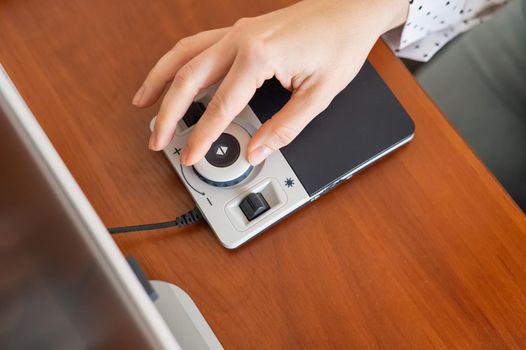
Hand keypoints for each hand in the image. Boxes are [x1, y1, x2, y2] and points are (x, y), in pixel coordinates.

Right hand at [133, 0, 407, 165]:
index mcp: (258, 56)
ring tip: (143, 104)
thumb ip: (284, 127)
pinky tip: (171, 75)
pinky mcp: (239, 30)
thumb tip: (257, 150)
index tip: (190, 156)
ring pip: (183, 55)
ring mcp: (236, 31)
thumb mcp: (319, 95)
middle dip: (168, 114)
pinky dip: (177, 62)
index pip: (220, 107)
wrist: (349, 7)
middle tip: (157, 140)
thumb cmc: (339, 43)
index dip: (202, 137)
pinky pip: (197, 45)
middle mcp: (240, 39)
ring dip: (160, 81)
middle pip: (187, 78)